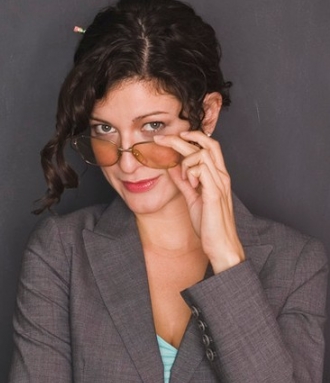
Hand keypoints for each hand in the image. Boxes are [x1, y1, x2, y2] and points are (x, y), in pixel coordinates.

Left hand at [154, 130, 244, 272]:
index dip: (193, 136)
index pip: (209, 146)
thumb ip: (184, 183)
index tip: (174, 136)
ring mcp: (219, 183)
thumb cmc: (209, 225)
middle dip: (179, 138)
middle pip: (204, 144)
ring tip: (184, 179)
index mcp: (218, 176)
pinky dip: (190, 172)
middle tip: (160, 139)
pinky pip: (200, 169)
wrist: (221, 245)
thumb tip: (172, 168)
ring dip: (186, 161)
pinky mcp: (214, 193)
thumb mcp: (192, 199)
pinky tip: (190, 185)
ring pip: (201, 154)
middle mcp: (221, 176)